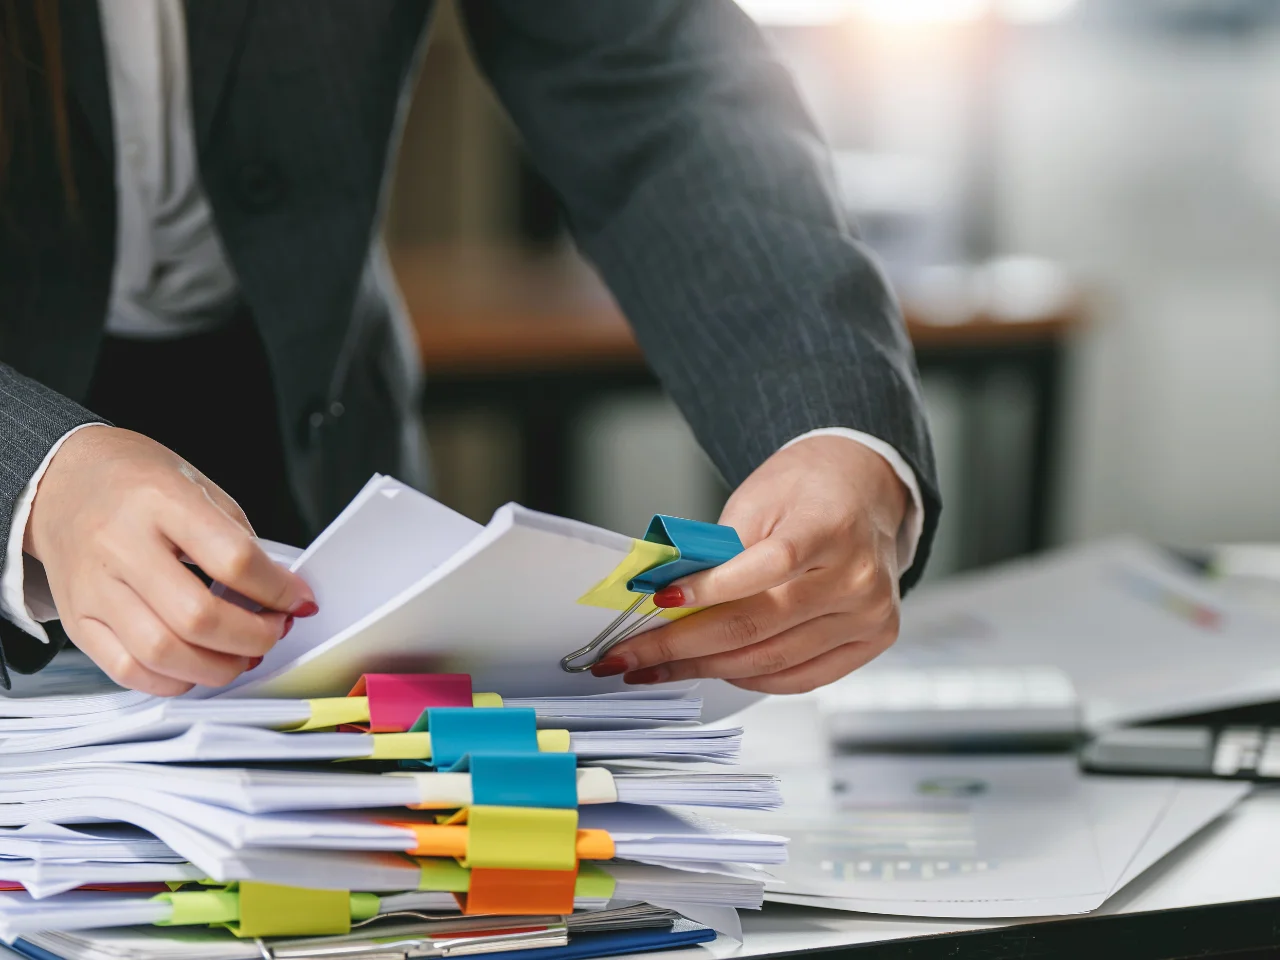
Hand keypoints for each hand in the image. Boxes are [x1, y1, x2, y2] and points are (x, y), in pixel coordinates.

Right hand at [25, 427, 317, 694]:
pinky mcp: (77, 619)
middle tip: (274, 629)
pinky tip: (198, 666)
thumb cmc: (136, 482)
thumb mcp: (200, 488)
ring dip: (218, 666)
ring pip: (162, 653)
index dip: (278, 589)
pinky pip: (127, 670)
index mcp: (160, 502)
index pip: (233, 559)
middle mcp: (120, 546)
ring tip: (243, 654)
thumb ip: (239, 540)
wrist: (62, 480)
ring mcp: (93, 587)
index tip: (300, 599)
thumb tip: (279, 593)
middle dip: (253, 636)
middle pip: (197, 617)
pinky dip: (174, 681)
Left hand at [592, 436, 907, 693]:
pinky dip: (749, 679)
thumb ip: (719, 550)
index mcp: (832, 528)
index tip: (658, 602)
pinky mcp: (870, 642)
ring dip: (705, 668)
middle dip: (682, 644)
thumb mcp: (758, 499)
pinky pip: (799, 678)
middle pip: (758, 625)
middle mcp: (857, 578)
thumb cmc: (808, 490)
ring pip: (771, 661)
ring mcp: (868, 616)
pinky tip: (713, 669)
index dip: (709, 590)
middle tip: (630, 654)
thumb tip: (667, 598)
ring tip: (658, 667)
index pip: (767, 566)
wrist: (865, 492)